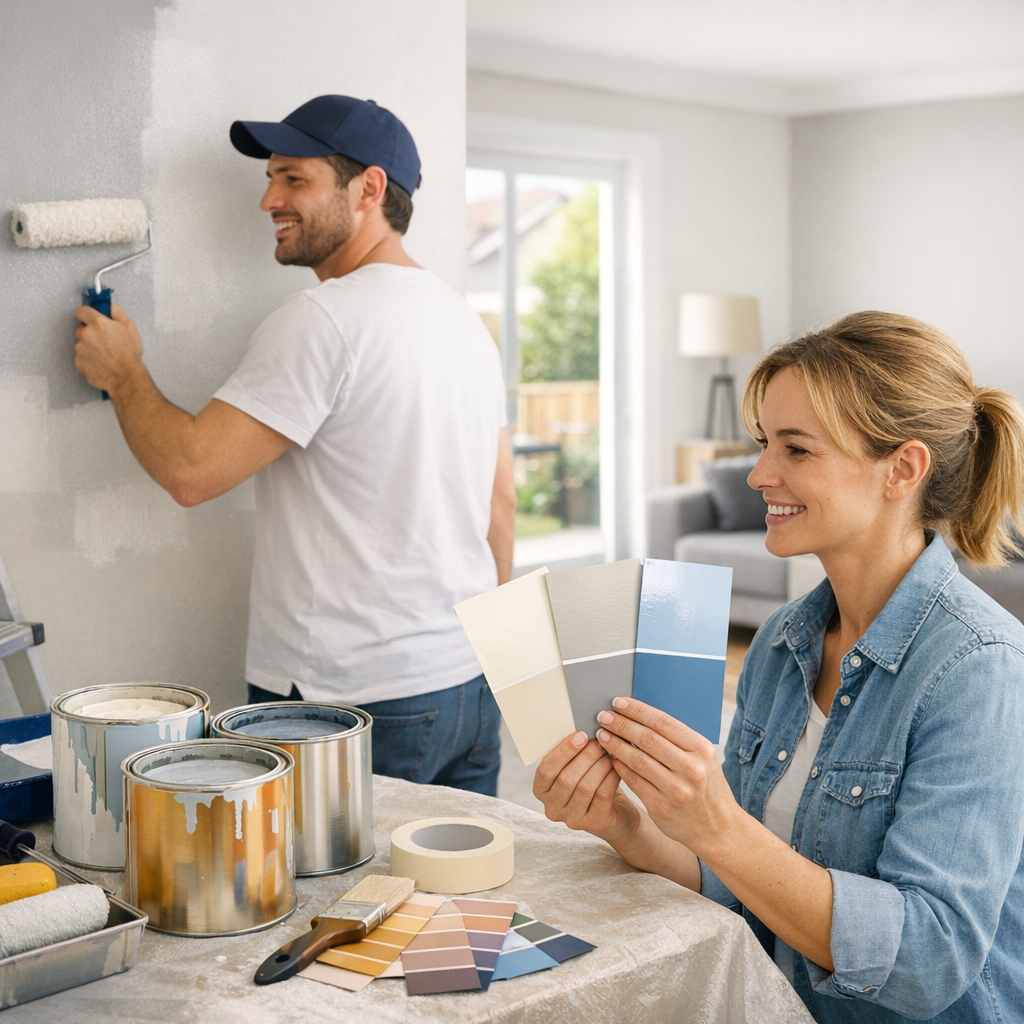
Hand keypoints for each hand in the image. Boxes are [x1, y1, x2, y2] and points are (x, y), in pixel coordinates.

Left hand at [74, 302, 143, 391]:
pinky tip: (100, 362)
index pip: (81, 311)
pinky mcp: (78, 362)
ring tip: (104, 354)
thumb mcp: (130, 328)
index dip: (87, 315)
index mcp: (98, 323)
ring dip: (89, 346)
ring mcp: (80, 349)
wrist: (126, 377)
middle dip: (89, 332)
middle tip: (103, 340)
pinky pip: (80, 357)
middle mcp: (86, 334)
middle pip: (80, 328)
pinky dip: (88, 359)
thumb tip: (110, 306)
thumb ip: (117, 312)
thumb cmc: (129, 355)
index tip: (91, 319)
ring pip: (80, 343)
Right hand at [533, 731, 640, 843]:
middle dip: (585, 756)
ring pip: (585, 786)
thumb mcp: (576, 767)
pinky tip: (617, 765)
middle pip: (567, 779)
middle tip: (600, 739)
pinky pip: (603, 795)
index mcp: (542, 790)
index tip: (580, 735)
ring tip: (609, 751)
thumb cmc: (592, 781)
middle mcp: (553, 808)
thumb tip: (582, 726)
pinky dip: (611, 776)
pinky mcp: (594, 823)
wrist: (616, 812)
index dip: (563, 752)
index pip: (546, 770)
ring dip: (599, 765)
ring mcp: (573, 819)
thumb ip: (572, 753)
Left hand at [596, 698, 740, 858]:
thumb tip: (642, 716)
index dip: (638, 711)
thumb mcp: (704, 759)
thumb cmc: (707, 787)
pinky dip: (619, 767)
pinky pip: (634, 781)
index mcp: (702, 749)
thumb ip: (678, 740)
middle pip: (648, 739)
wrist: (719, 828)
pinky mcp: (662, 808)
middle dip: (622, 725)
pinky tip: (610, 758)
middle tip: (604, 716)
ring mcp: (676, 790)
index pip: (663, 722)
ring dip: (615, 745)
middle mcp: (691, 768)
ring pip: (637, 760)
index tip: (618, 702)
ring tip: (602, 735)